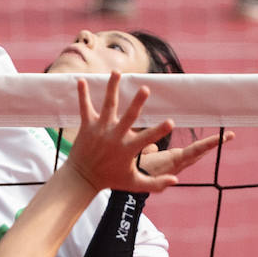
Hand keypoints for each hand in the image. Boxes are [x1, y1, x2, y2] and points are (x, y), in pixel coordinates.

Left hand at [69, 73, 230, 194]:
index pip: (147, 138)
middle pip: (128, 117)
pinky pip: (84, 107)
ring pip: (108, 105)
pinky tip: (81, 80)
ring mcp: (100, 129)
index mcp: (128, 149)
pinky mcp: (87, 126)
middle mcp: (115, 136)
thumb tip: (176, 180)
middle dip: (137, 103)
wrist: (82, 179)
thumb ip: (156, 183)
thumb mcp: (134, 184)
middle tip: (145, 88)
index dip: (159, 130)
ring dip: (112, 88)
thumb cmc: (110, 180)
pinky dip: (82, 94)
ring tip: (117, 72)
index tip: (171, 121)